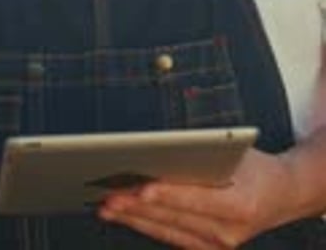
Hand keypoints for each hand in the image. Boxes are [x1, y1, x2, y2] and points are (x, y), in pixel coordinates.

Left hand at [98, 147, 294, 248]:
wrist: (283, 194)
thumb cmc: (255, 167)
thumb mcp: (235, 152)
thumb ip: (204, 155)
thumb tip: (163, 151)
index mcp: (239, 205)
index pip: (195, 200)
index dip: (167, 195)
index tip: (141, 188)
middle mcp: (228, 232)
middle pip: (174, 218)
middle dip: (138, 207)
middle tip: (109, 195)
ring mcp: (217, 246)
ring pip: (167, 231)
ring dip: (134, 219)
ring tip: (107, 205)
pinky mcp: (207, 249)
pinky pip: (171, 237)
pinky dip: (146, 226)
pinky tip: (126, 215)